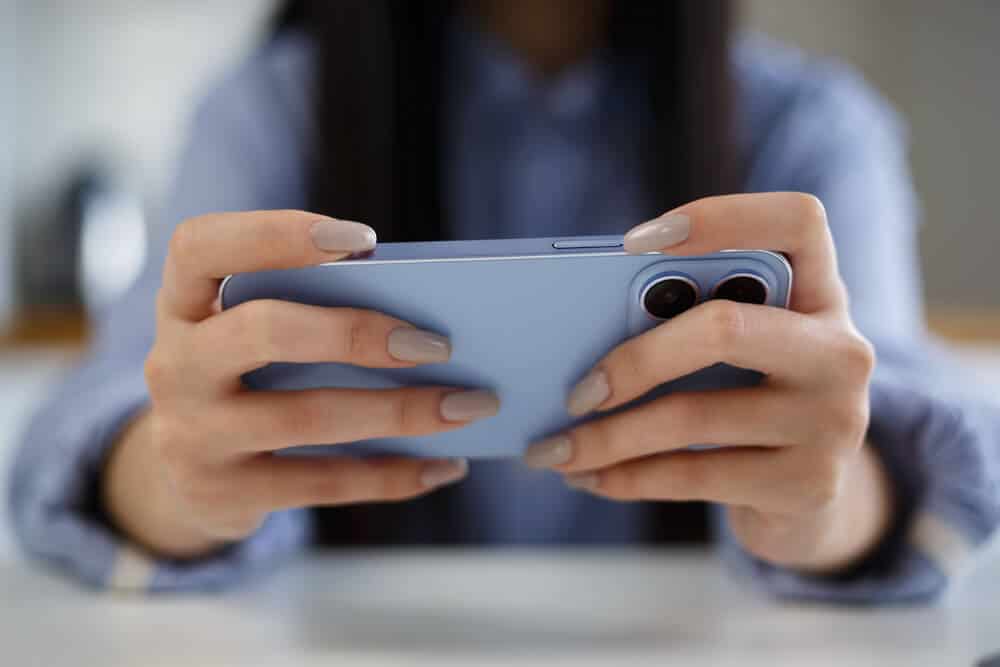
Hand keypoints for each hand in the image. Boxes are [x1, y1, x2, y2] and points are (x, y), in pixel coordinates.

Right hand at [103, 211, 497, 558]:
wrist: (184, 479)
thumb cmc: (246, 379)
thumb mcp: (249, 335)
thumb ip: (306, 310)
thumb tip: (423, 317)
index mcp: (182, 305)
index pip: (200, 246)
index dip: (277, 235)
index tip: (363, 241)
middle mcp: (173, 365)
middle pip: (265, 331)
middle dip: (358, 333)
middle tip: (436, 344)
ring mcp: (193, 435)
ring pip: (307, 417)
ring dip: (401, 410)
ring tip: (468, 405)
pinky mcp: (226, 494)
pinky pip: (323, 483)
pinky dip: (393, 474)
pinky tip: (444, 465)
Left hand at [524, 193, 891, 572]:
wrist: (807, 496)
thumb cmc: (747, 401)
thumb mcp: (735, 352)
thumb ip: (686, 319)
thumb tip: (573, 333)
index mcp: (819, 294)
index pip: (797, 221)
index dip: (721, 217)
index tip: (632, 243)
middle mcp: (840, 351)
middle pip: (724, 327)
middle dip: (634, 359)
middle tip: (574, 391)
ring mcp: (833, 421)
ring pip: (692, 416)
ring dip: (605, 437)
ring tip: (553, 450)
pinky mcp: (809, 484)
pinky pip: (692, 475)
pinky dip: (625, 477)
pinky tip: (587, 478)